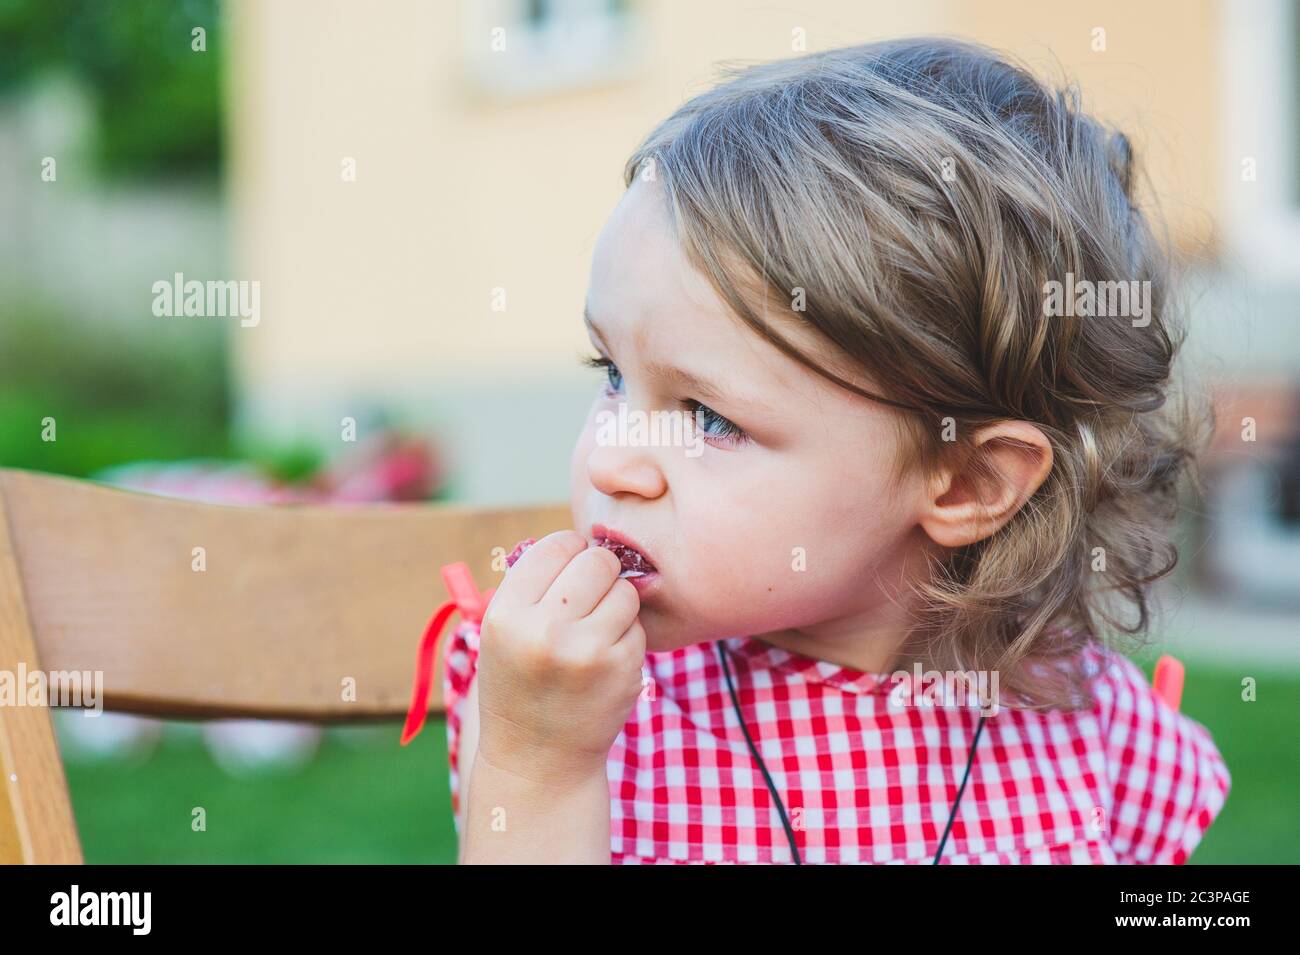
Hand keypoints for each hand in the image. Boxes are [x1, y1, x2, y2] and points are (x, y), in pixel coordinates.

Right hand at [475, 530, 645, 787]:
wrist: (538, 760)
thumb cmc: (521, 683)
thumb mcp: (504, 632)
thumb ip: (535, 584)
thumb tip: (584, 539)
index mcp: (507, 614)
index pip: (556, 546)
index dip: (569, 553)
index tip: (568, 571)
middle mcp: (544, 630)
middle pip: (597, 561)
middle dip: (599, 574)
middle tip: (589, 598)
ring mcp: (587, 651)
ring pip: (624, 591)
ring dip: (616, 604)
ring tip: (594, 632)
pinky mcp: (622, 669)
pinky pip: (638, 626)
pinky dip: (627, 636)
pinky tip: (604, 660)